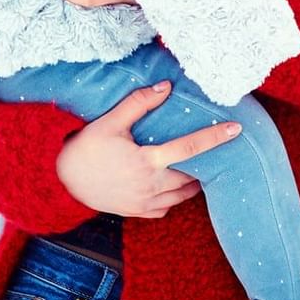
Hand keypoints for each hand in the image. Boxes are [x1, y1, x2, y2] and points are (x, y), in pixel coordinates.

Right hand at [54, 80, 240, 217]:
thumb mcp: (109, 122)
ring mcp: (144, 202)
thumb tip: (166, 87)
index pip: (190, 147)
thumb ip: (139, 103)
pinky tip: (172, 184)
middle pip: (191, 175)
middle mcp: (150, 185)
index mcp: (147, 161)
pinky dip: (174, 197)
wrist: (63, 182)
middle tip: (216, 151)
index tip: (236, 129)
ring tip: (198, 167)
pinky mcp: (137, 212)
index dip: (215, 137)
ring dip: (192, 182)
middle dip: (206, 165)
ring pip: (182, 195)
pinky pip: (166, 208)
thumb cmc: (85, 149)